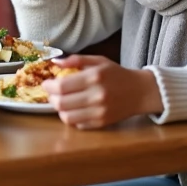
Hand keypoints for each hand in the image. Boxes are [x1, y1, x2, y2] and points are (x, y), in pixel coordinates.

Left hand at [42, 55, 162, 128]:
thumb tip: (55, 63)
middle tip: (53, 93)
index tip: (46, 83)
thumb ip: (76, 60)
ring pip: (67, 117)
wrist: (140, 92)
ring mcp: (99, 112)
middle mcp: (96, 96)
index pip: (62, 86)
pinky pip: (77, 124)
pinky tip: (74, 109)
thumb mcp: (98, 60)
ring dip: (59, 109)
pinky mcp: (101, 124)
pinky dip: (71, 117)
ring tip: (62, 101)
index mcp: (94, 77)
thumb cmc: (117, 74)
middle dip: (52, 98)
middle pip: (61, 103)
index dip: (49, 86)